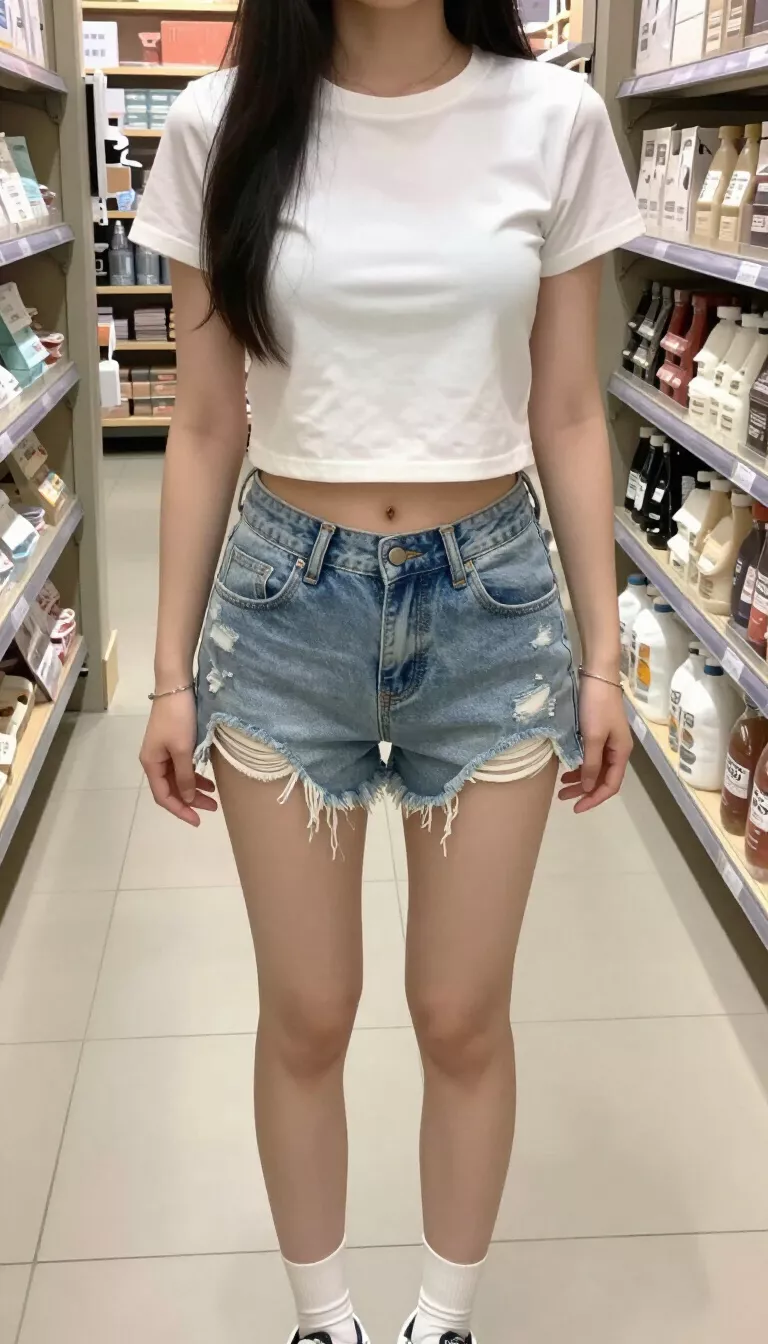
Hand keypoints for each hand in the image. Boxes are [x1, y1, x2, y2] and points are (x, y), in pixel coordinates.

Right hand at [140, 689, 217, 826]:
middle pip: (171, 789)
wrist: (176, 686)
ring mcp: (163, 751)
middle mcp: (154, 760)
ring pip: (178, 778)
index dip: (180, 810)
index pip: (163, 796)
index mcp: (151, 764)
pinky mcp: (173, 742)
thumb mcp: (183, 750)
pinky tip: (208, 779)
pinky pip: (182, 766)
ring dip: (194, 788)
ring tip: (214, 796)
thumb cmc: (178, 719)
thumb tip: (188, 799)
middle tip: (213, 808)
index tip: (198, 820)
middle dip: (191, 801)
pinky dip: (195, 774)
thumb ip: (185, 776)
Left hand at [557, 675, 631, 812]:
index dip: (594, 799)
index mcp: (621, 753)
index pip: (610, 785)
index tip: (576, 808)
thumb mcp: (593, 737)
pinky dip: (579, 765)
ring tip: (561, 786)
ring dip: (580, 779)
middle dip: (584, 791)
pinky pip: (590, 757)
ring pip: (595, 769)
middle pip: (602, 779)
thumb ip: (590, 763)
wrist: (597, 676)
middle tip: (562, 798)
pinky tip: (566, 767)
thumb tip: (588, 787)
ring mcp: (608, 741)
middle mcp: (617, 750)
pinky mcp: (598, 732)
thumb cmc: (597, 707)